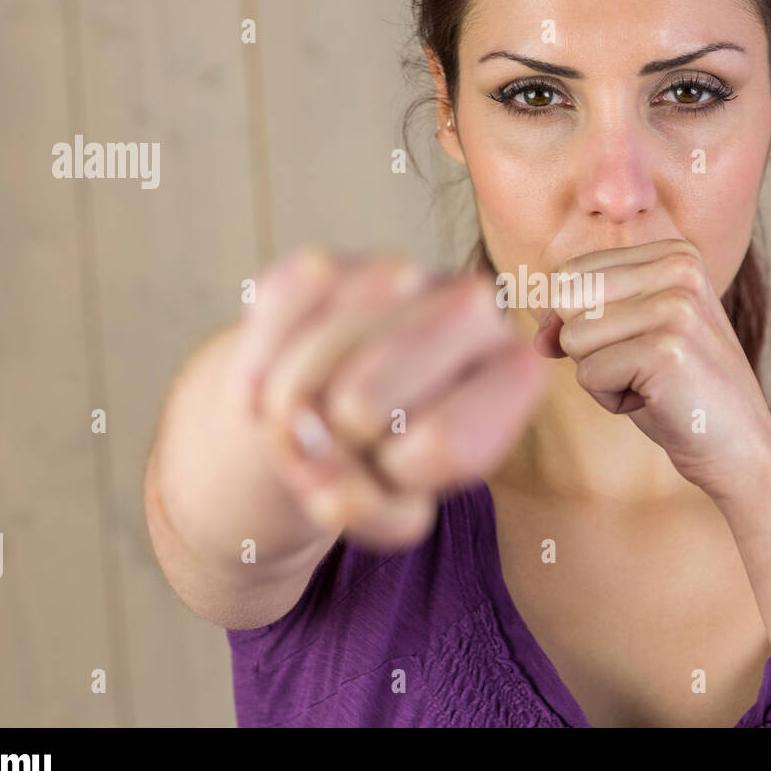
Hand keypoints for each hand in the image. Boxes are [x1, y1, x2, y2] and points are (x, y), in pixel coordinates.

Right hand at [227, 246, 547, 551]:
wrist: (333, 408)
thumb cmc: (384, 460)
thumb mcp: (390, 508)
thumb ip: (358, 504)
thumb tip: (304, 447)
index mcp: (516, 369)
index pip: (444, 443)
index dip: (397, 475)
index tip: (397, 468)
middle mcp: (474, 303)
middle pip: (362, 405)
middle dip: (332, 445)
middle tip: (345, 443)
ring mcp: (397, 271)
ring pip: (306, 370)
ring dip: (286, 418)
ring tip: (313, 420)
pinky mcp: (325, 262)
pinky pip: (268, 333)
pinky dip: (255, 376)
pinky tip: (275, 383)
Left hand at [534, 238, 770, 501]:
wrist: (740, 449)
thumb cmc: (677, 393)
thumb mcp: (632, 336)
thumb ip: (583, 315)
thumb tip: (539, 335)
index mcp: (673, 253)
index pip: (572, 272)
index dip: (574, 320)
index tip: (625, 348)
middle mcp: (679, 267)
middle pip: (567, 299)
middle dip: (586, 347)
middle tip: (640, 368)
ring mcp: (676, 306)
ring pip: (573, 337)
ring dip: (600, 375)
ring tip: (650, 384)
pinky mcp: (667, 348)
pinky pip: (588, 374)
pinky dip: (611, 399)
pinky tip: (656, 401)